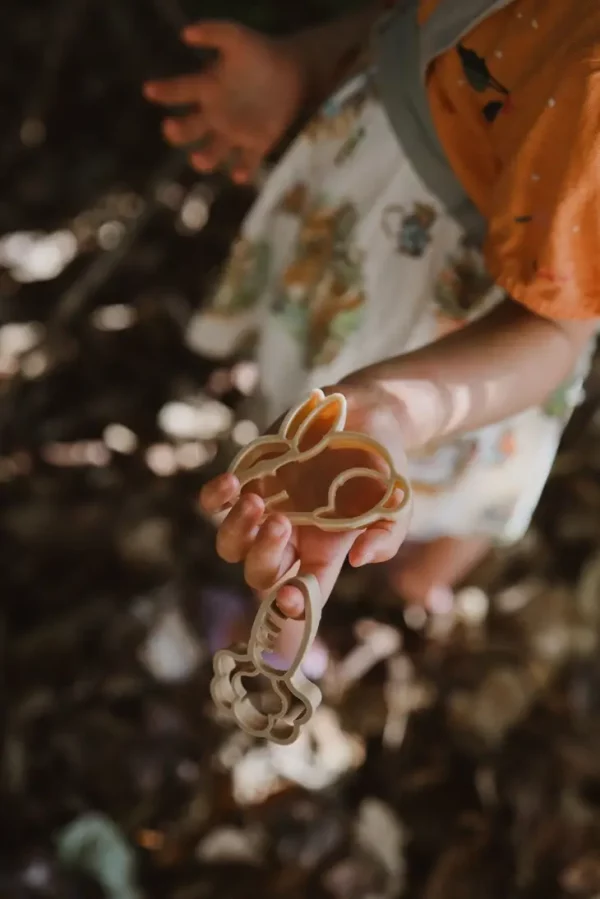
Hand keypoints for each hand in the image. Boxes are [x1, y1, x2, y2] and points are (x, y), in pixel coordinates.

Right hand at [143, 21, 305, 182]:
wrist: (292, 73)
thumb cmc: (260, 53)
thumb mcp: (238, 37)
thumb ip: (214, 32)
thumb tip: (186, 33)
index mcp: (208, 89)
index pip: (181, 91)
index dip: (165, 91)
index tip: (149, 90)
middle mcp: (216, 115)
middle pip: (190, 130)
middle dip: (179, 131)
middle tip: (170, 128)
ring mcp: (235, 132)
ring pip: (213, 152)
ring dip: (204, 159)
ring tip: (197, 159)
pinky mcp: (257, 144)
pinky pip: (247, 162)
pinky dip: (242, 171)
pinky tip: (238, 174)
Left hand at [200, 383, 411, 616]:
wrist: (365, 417)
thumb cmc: (382, 468)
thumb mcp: (397, 504)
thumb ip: (387, 536)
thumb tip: (359, 560)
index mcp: (323, 553)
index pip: (303, 592)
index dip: (292, 606)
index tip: (289, 597)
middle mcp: (289, 539)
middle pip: (259, 573)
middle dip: (263, 555)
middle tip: (283, 522)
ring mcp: (264, 511)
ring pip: (230, 545)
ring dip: (237, 531)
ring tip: (256, 501)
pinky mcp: (246, 480)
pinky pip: (214, 503)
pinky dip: (216, 497)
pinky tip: (233, 482)